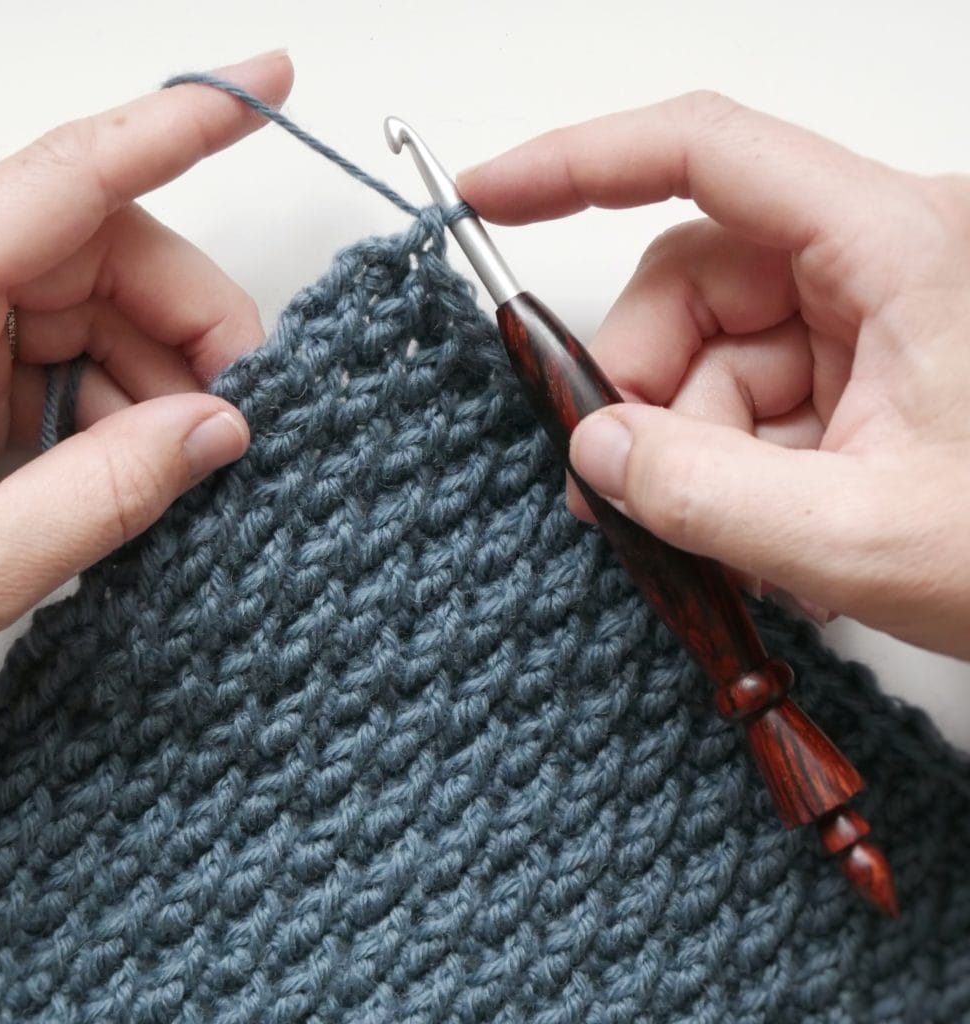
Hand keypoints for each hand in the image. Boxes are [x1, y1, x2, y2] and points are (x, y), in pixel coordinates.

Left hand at [0, 51, 292, 666]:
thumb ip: (107, 494)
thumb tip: (220, 431)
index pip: (70, 178)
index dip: (177, 125)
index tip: (266, 82)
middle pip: (107, 251)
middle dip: (194, 324)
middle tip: (243, 410)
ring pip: (104, 308)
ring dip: (164, 381)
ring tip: (181, 466)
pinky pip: (77, 357)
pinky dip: (126, 408)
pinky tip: (133, 467)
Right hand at [458, 92, 969, 658]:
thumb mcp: (863, 536)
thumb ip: (708, 496)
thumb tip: (594, 450)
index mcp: (896, 243)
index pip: (707, 152)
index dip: (581, 162)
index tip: (490, 195)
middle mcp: (878, 256)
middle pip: (693, 281)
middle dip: (638, 388)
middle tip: (612, 488)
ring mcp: (869, 314)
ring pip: (713, 353)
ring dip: (688, 449)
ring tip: (718, 543)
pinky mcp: (863, 369)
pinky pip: (752, 397)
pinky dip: (731, 468)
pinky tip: (764, 537)